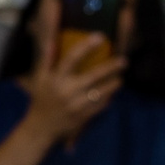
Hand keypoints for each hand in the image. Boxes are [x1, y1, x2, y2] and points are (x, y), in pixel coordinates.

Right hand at [24, 5, 123, 144]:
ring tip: (120, 78)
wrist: (41, 128)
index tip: (99, 37)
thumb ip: (47, 60)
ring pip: (101, 92)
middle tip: (123, 60)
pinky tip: (112, 93)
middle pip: (93, 75)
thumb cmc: (41, 100)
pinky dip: (107, 99)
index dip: (86, 47)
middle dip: (110, 67)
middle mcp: (66, 91)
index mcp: (55, 79)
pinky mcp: (82, 117)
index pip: (72, 58)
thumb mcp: (40, 79)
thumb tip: (52, 41)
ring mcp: (76, 105)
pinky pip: (100, 106)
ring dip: (113, 84)